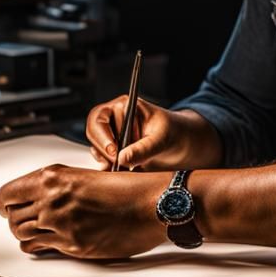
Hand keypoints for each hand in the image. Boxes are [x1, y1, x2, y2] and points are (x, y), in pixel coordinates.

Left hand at [0, 164, 167, 258]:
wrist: (152, 204)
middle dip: (16, 220)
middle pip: (12, 217)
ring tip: (37, 233)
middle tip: (25, 221)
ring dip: (27, 234)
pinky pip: (41, 249)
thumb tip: (37, 199)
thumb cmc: (126, 188)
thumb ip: (58, 186)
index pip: (8, 195)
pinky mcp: (73, 245)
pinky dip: (40, 247)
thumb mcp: (84, 176)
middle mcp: (52, 200)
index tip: (8, 208)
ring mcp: (61, 225)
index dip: (5, 204)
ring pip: (22, 235)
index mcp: (53, 177)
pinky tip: (48, 243)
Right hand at [85, 97, 222, 170]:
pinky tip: (127, 170)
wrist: (181, 143)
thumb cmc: (174, 131)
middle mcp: (114, 119)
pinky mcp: (115, 152)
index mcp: (124, 106)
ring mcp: (113, 136)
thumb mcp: (163, 138)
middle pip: (94, 134)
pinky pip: (104, 161)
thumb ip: (144, 148)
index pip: (99, 117)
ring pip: (97, 149)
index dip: (102, 135)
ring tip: (128, 167)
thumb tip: (122, 159)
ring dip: (107, 162)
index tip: (114, 152)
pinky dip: (111, 168)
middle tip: (120, 164)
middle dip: (105, 152)